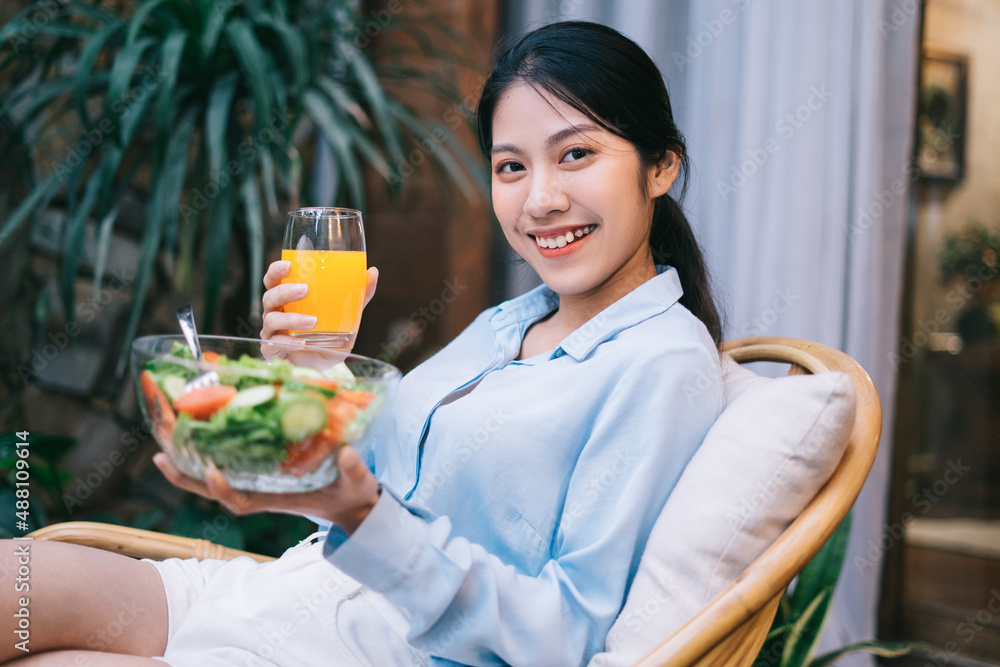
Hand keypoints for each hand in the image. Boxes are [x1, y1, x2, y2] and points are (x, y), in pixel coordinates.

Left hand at [153, 446, 379, 534]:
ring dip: (187, 463)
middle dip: (186, 475)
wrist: (352, 503)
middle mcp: (261, 492)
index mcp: (279, 499)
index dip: (223, 489)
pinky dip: (206, 452)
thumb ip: (353, 470)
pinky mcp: (260, 471)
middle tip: (159, 456)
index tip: (212, 471)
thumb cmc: (352, 495)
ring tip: (163, 443)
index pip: (242, 500)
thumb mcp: (357, 484)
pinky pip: (226, 464)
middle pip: (215, 489)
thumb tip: (346, 453)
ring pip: (214, 477)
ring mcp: (258, 482)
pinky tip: (192, 435)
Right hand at [260, 261, 378, 342]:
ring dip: (291, 319)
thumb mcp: (346, 315)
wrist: (323, 365)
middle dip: (285, 291)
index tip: (289, 265)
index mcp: (287, 300)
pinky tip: (302, 344)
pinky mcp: (272, 351)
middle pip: (270, 296)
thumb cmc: (328, 335)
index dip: (276, 271)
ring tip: (313, 322)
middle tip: (305, 290)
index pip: (273, 281)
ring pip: (271, 320)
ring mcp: (272, 333)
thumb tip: (372, 272)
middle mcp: (275, 313)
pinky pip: (273, 345)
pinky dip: (288, 343)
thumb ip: (358, 296)